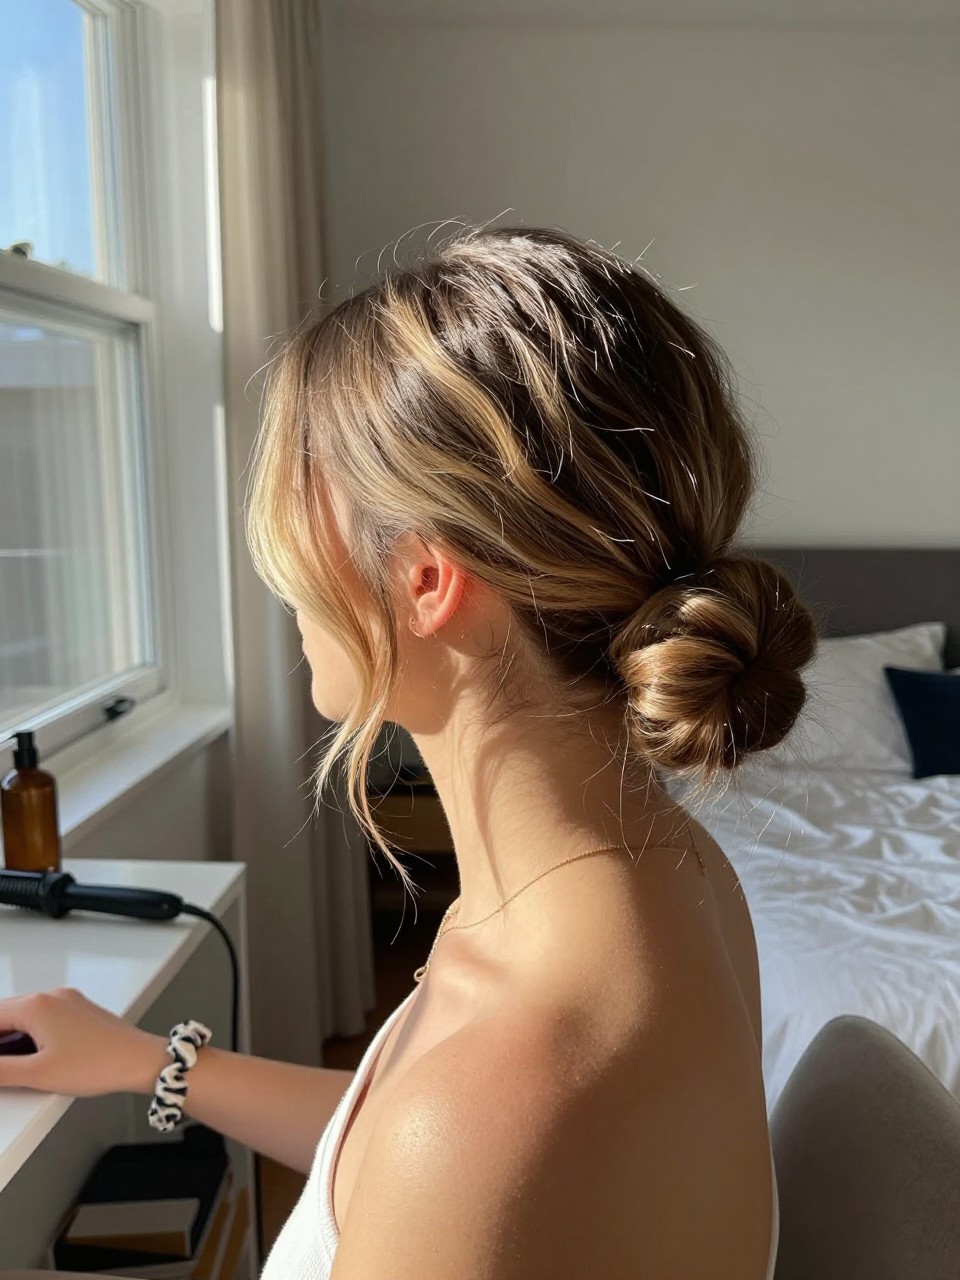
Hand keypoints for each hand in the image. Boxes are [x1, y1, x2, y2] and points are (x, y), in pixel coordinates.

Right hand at [0, 986, 166, 1097]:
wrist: (139, 1061)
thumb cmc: (97, 1064)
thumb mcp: (37, 1074)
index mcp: (37, 1005)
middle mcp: (52, 996)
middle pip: (7, 1014)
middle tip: (1, 1067)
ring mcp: (68, 1001)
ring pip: (25, 1016)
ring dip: (11, 1038)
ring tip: (9, 1065)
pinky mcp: (80, 1011)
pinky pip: (44, 1018)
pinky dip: (30, 1035)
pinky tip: (31, 1056)